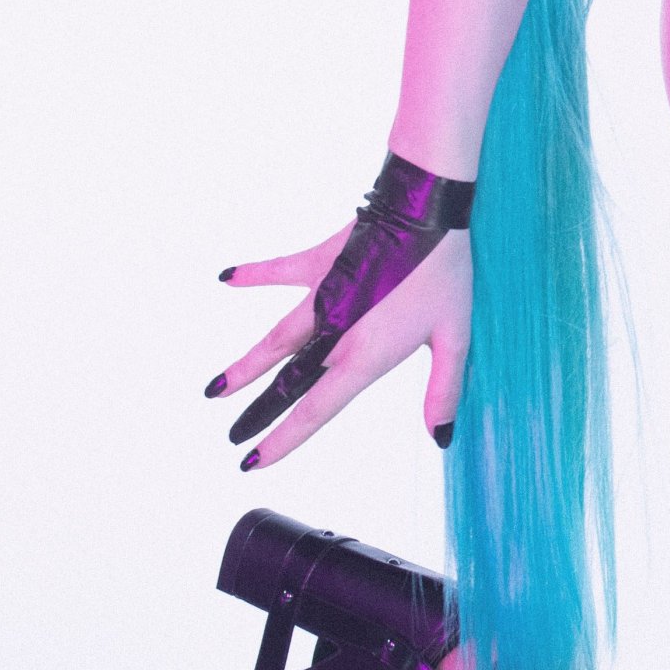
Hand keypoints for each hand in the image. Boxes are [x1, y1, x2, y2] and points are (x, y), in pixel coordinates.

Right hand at [205, 157, 474, 467]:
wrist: (425, 209)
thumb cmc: (445, 271)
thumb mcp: (454, 336)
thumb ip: (444, 390)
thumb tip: (440, 436)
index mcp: (364, 355)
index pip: (315, 410)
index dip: (283, 438)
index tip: (254, 461)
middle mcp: (333, 331)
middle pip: (286, 383)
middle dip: (257, 414)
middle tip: (231, 439)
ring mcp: (320, 295)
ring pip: (273, 340)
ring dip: (245, 366)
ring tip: (215, 390)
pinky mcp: (319, 261)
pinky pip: (279, 271)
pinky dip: (253, 275)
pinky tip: (225, 278)